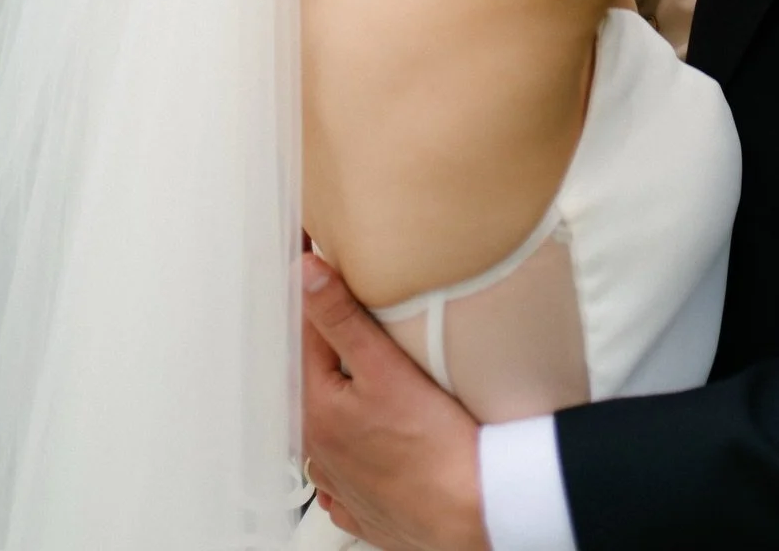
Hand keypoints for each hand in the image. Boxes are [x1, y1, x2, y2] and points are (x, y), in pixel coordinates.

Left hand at [301, 254, 487, 550]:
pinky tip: (372, 434)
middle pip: (315, 383)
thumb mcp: (384, 368)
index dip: (315, 299)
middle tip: (353, 321)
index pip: (305, 338)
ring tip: (369, 375)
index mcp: (317, 413)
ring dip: (340, 398)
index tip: (319, 271)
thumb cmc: (434, 447)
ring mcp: (342, 483)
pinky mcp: (366, 505)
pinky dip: (353, 448)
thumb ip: (341, 318)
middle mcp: (321, 451)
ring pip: (330, 427)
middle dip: (328, 350)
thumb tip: (308, 277)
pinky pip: (347, 472)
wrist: (473, 506)